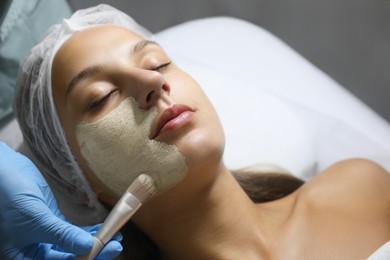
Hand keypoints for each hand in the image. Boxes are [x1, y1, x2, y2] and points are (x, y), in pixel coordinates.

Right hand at [0, 142, 121, 258]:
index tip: (108, 250)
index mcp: (23, 259)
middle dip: (93, 252)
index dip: (86, 259)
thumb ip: (61, 235)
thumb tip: (88, 247)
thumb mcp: (36, 218)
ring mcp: (43, 239)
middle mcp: (33, 253)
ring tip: (115, 237)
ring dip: (93, 242)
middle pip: (69, 258)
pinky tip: (100, 229)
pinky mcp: (50, 225)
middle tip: (116, 245)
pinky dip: (85, 232)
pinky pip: (70, 233)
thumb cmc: (9, 196)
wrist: (2, 171)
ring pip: (72, 246)